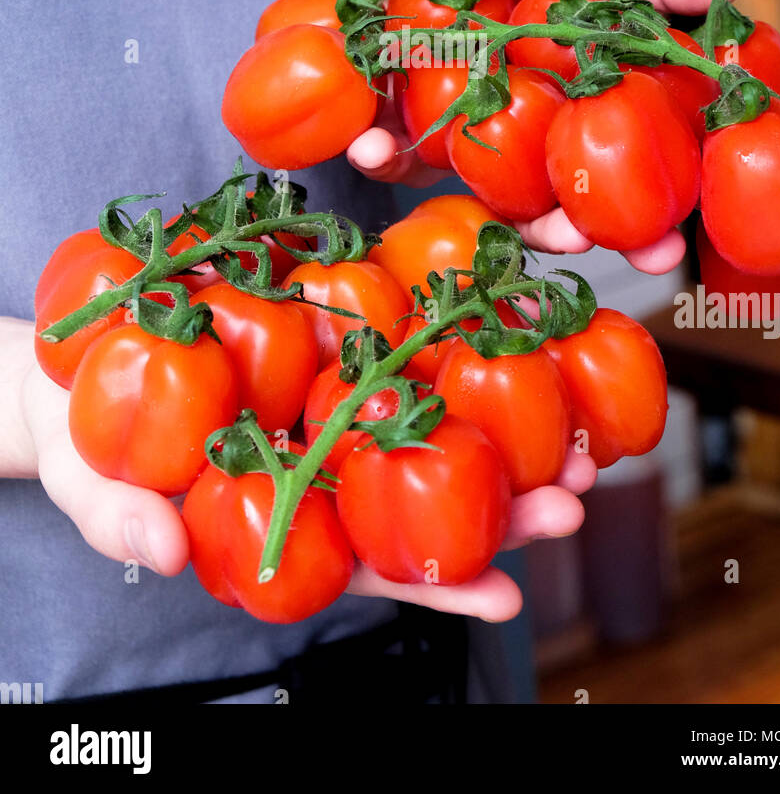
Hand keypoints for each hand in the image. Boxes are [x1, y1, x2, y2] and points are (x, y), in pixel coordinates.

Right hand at [12, 321, 594, 619]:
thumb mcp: (95, 488)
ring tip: (577, 419)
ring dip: (506, 418)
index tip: (509, 594)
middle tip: (578, 498)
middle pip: (427, 493)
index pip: (375, 565)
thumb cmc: (90, 448)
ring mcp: (333, 394)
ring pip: (428, 413)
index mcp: (291, 520)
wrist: (75, 366)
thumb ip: (126, 522)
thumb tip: (164, 550)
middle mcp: (327, 461)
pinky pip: (396, 330)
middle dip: (507, 504)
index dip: (439, 584)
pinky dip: (451, 326)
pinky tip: (503, 312)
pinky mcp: (328, 329)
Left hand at [348, 0, 745, 271]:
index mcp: (589, 130)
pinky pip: (391, 146)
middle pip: (551, 209)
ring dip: (462, 199)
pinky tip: (367, 149)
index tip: (662, 253)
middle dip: (566, 233)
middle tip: (576, 241)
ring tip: (476, 211)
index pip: (622, 195)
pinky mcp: (405, 123)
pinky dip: (378, 149)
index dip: (644, 230)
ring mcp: (470, 139)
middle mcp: (532, 148)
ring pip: (470, 185)